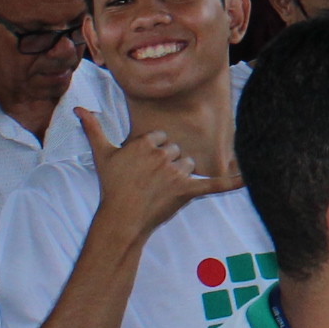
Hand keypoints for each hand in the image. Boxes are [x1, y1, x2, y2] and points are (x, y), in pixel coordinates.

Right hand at [78, 109, 236, 233]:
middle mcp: (162, 154)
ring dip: (179, 176)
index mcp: (146, 142)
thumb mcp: (102, 154)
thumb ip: (93, 128)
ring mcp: (176, 173)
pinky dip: (233, 182)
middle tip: (149, 181)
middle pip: (176, 150)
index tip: (140, 167)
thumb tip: (78, 108)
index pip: (160, 138)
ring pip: (188, 164)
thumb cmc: (111, 186)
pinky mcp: (188, 190)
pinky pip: (214, 183)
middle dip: (166, 164)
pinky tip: (250, 178)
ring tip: (160, 190)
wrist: (121, 219)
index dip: (152, 152)